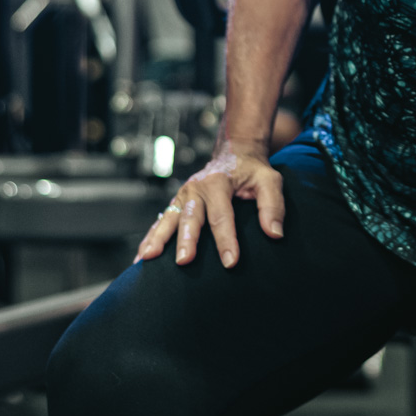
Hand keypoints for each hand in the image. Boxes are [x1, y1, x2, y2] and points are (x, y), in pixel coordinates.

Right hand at [137, 143, 283, 267]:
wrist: (234, 153)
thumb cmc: (253, 171)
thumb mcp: (269, 181)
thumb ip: (273, 205)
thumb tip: (274, 234)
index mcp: (218, 182)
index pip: (222, 215)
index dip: (227, 240)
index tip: (230, 262)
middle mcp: (196, 188)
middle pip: (190, 217)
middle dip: (186, 240)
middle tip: (184, 262)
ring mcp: (183, 196)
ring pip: (168, 219)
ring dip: (158, 240)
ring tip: (148, 260)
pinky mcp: (177, 203)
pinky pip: (160, 222)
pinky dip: (150, 238)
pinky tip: (141, 258)